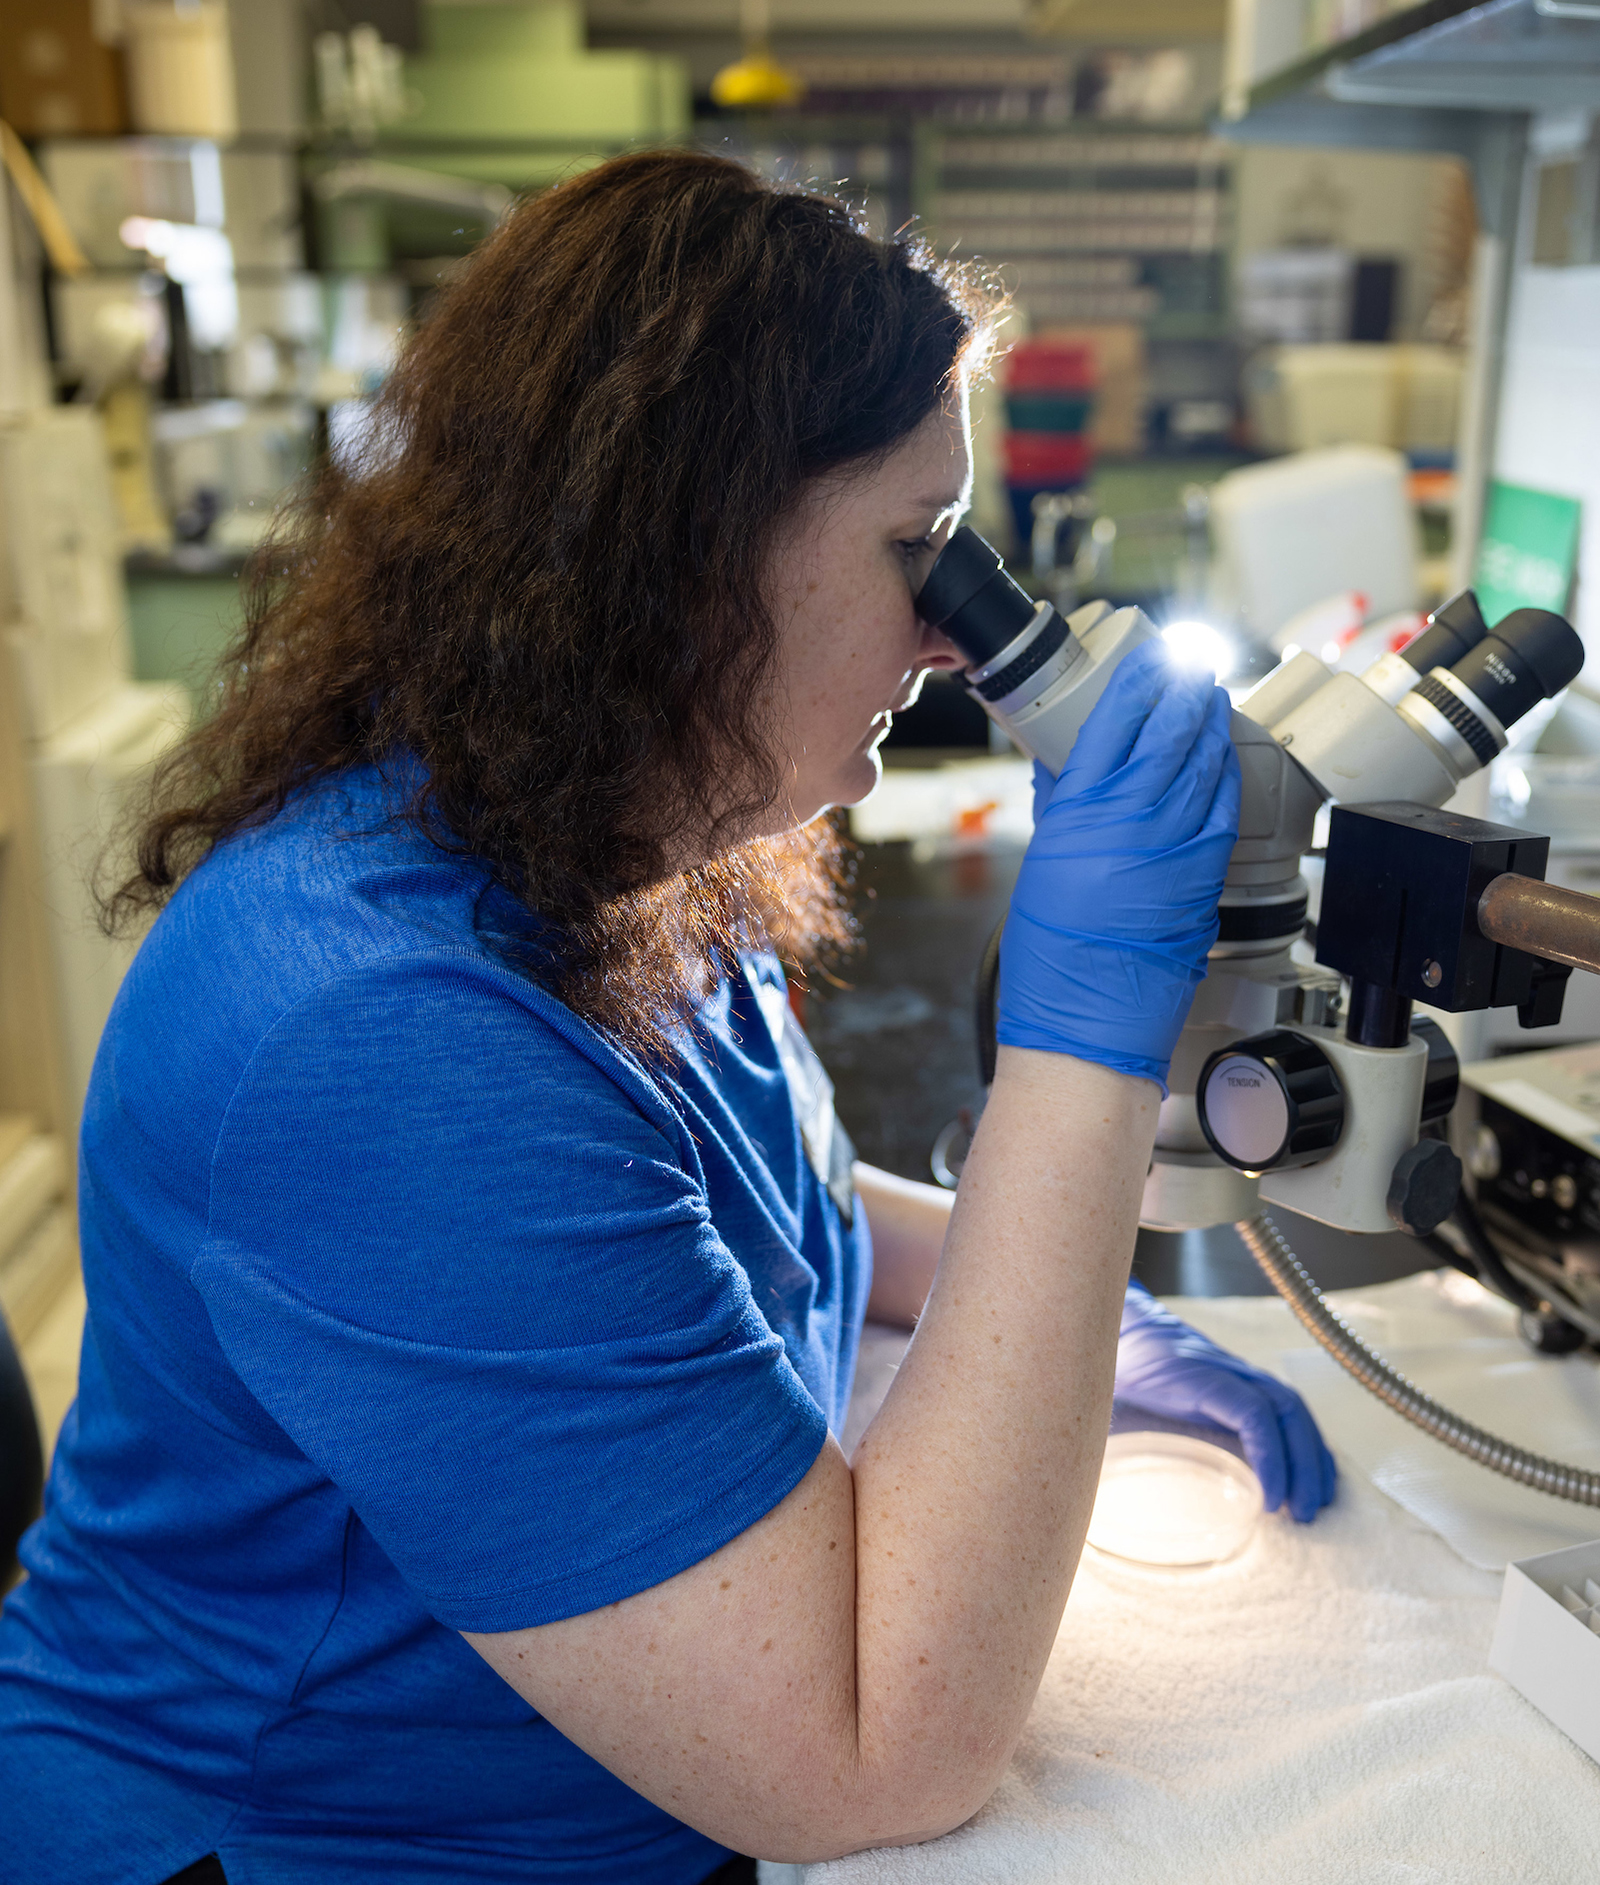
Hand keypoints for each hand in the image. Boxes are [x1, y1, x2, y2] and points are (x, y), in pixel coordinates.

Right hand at [999, 641, 1239, 1089]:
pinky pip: (1223, 807)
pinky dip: (1225, 773)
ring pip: (1205, 763)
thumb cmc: (1053, 956)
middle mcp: (1132, 818)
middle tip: (1194, 660)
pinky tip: (1223, 758)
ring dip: (1211, 724)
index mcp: (1080, 810)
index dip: (1142, 680)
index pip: (1119, 720)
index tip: (1153, 655)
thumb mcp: (1041, 864)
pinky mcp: (1204, 873)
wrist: (1088, 1020)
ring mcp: (1175, 844)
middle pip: (1171, 730)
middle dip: (1186, 688)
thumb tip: (1060, 766)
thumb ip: (1060, 808)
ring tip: (1211, 695)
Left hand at [1115, 1282, 1336, 1522]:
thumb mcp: (1107, 1397)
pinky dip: (1306, 1442)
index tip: (1271, 1503)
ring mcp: (1241, 1374)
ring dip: (1312, 1456)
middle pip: (1287, 1411)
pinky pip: (1287, 1410)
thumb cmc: (1115, 1368)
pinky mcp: (1245, 1383)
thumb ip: (1106, 1434)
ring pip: (1294, 1410)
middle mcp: (1228, 1370)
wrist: (1124, 1325)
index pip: (1253, 1412)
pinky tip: (1314, 1476)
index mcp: (1196, 1375)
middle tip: (1302, 1516)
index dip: (1271, 1458)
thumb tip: (1090, 1489)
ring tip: (1313, 1506)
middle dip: (1304, 1465)